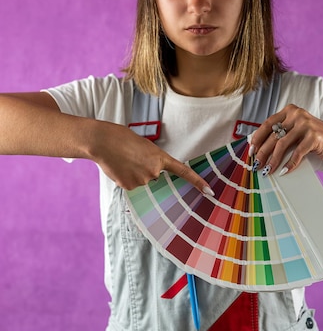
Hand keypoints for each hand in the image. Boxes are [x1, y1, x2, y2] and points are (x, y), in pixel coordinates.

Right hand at [90, 120, 213, 194]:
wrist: (103, 141)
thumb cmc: (122, 139)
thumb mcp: (143, 147)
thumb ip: (151, 161)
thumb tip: (147, 175)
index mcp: (160, 158)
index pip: (183, 171)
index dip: (198, 182)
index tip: (210, 191)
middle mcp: (154, 171)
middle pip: (155, 178)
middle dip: (146, 171)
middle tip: (133, 159)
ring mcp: (142, 180)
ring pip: (142, 183)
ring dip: (134, 174)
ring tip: (124, 161)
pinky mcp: (130, 187)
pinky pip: (131, 186)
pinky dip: (125, 179)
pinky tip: (119, 168)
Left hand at [249, 104, 322, 175]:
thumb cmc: (316, 139)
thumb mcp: (296, 132)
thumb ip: (281, 135)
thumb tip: (259, 149)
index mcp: (290, 111)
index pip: (268, 124)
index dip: (257, 138)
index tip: (251, 151)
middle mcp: (297, 114)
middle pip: (273, 135)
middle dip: (262, 152)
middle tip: (256, 164)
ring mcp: (305, 124)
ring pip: (282, 145)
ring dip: (273, 160)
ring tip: (267, 171)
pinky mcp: (314, 136)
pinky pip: (297, 153)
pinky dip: (289, 164)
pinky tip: (284, 171)